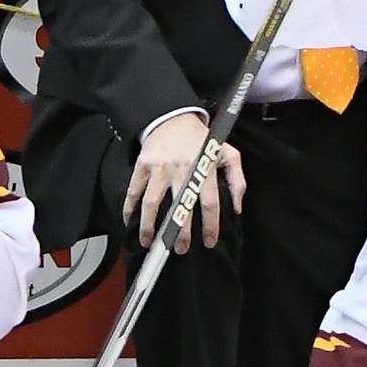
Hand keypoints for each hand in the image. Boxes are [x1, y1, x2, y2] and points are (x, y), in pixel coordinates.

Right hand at [126, 112, 244, 253]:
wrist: (174, 117)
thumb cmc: (202, 140)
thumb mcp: (228, 153)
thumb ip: (237, 181)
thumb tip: (236, 208)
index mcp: (204, 167)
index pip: (209, 202)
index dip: (210, 225)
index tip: (209, 241)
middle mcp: (182, 168)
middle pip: (180, 207)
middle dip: (180, 233)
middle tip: (180, 249)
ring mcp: (160, 167)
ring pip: (152, 203)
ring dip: (149, 226)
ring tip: (149, 242)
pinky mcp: (143, 165)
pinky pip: (134, 191)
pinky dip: (129, 209)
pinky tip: (130, 222)